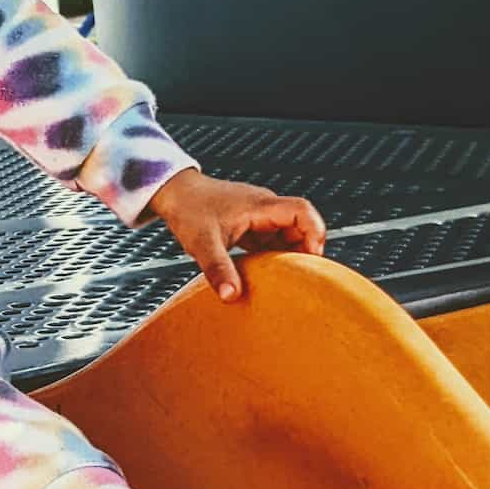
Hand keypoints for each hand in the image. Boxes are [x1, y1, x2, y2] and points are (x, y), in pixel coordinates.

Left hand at [146, 169, 326, 302]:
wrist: (174, 193)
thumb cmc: (188, 209)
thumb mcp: (201, 243)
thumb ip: (217, 269)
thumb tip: (230, 295)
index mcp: (260, 206)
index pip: (301, 211)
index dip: (314, 233)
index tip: (312, 259)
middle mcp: (264, 208)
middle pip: (299, 225)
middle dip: (302, 250)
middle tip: (298, 277)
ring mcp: (258, 217)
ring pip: (285, 235)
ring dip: (287, 255)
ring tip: (283, 279)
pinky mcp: (249, 225)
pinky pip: (270, 241)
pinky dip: (272, 256)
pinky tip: (265, 274)